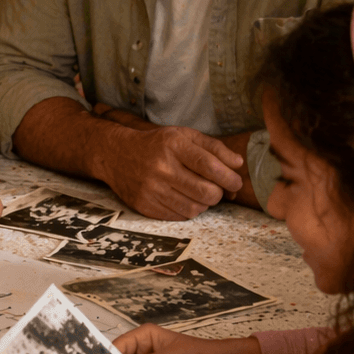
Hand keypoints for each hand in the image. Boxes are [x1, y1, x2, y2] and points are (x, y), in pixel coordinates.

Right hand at [92, 124, 242, 219]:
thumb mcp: (184, 136)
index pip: (209, 166)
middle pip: (206, 192)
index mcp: (172, 145)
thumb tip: (238, 164)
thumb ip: (213, 148)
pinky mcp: (145, 205)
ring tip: (197, 192)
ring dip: (203, 203)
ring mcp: (151, 189)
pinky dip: (188, 210)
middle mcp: (161, 167)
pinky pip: (180, 216)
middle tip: (216, 188)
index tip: (235, 183)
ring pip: (195, 208)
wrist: (116, 155)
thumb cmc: (157, 145)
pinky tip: (182, 198)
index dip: (229, 178)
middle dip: (218, 193)